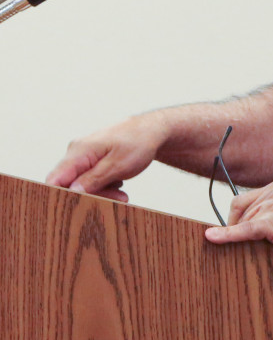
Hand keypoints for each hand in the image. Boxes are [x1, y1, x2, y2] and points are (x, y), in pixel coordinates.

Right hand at [46, 115, 166, 199]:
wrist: (151, 130)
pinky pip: (90, 179)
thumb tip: (71, 193)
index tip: (79, 208)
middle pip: (69, 185)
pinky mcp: (91, 160)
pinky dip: (104, 186)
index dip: (60, 197)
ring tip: (122, 193)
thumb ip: (93, 180)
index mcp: (79, 151)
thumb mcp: (117, 165)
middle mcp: (76, 152)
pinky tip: (118, 184)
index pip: (54, 180)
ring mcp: (83, 156)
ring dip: (102, 193)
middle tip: (117, 199)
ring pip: (82, 184)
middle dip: (91, 196)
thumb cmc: (137, 142)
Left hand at [205, 181, 272, 261]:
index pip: (246, 200)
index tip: (235, 229)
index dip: (239, 217)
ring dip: (241, 236)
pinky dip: (225, 235)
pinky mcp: (271, 223)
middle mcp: (272, 192)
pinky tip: (211, 238)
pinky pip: (242, 230)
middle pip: (239, 211)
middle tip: (238, 244)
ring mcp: (271, 206)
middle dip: (237, 227)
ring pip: (242, 223)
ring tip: (248, 250)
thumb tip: (270, 227)